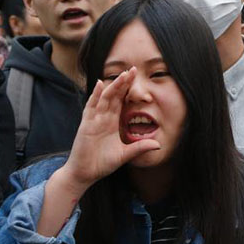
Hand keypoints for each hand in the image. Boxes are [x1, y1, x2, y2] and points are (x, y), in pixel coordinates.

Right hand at [61, 67, 160, 193]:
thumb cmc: (103, 163)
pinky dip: (95, 95)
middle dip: (123, 83)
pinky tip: (100, 84)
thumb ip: (140, 147)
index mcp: (113, 122)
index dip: (129, 90)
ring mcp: (94, 120)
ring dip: (113, 86)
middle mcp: (104, 118)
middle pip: (115, 96)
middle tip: (133, 69)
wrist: (85, 173)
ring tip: (122, 74)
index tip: (139, 78)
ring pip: (105, 98)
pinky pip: (91, 107)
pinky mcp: (87, 124)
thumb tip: (158, 145)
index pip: (122, 102)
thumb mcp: (126, 154)